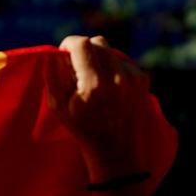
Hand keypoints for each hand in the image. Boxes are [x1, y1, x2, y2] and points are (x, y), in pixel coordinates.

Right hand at [49, 34, 150, 180]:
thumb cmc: (83, 130)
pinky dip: (114, 67)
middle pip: (98, 43)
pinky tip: (109, 86)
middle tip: (78, 66)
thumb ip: (53, 77)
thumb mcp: (59, 108)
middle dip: (85, 50)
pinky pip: (124, 62)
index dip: (69, 44)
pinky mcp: (143, 82)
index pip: (82, 44)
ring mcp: (133, 79)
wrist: (117, 152)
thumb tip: (54, 55)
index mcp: (94, 84)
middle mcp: (117, 78)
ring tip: (93, 78)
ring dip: (100, 58)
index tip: (65, 53)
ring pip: (111, 51)